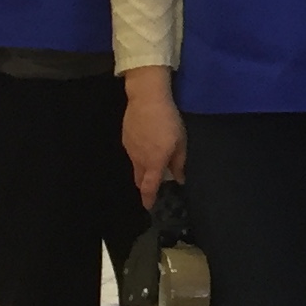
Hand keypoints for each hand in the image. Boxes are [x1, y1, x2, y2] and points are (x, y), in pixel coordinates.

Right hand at [122, 79, 186, 206]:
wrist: (146, 99)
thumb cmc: (168, 120)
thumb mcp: (180, 141)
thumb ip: (179, 162)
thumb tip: (180, 178)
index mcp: (154, 163)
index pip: (148, 187)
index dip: (148, 199)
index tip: (148, 206)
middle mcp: (138, 160)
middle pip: (139, 179)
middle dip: (145, 185)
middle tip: (153, 185)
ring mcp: (129, 149)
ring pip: (135, 166)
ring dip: (143, 169)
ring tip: (153, 161)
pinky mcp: (125, 138)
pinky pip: (132, 153)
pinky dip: (139, 154)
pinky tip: (147, 144)